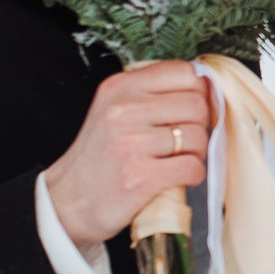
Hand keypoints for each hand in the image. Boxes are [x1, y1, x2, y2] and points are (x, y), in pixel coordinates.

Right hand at [43, 63, 214, 247]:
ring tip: (178, 159)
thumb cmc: (99, 157)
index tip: (194, 108)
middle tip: (186, 140)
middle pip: (196, 104)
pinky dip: (193, 174)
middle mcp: (123, 110)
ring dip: (197, 152)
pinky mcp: (141, 176)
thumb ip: (151, 94)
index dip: (199, 91)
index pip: (183, 72)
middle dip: (200, 124)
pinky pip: (192, 167)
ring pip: (197, 136)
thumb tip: (205, 86)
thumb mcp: (113, 110)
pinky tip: (178, 177)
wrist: (68, 201)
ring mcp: (131, 143)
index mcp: (119, 87)